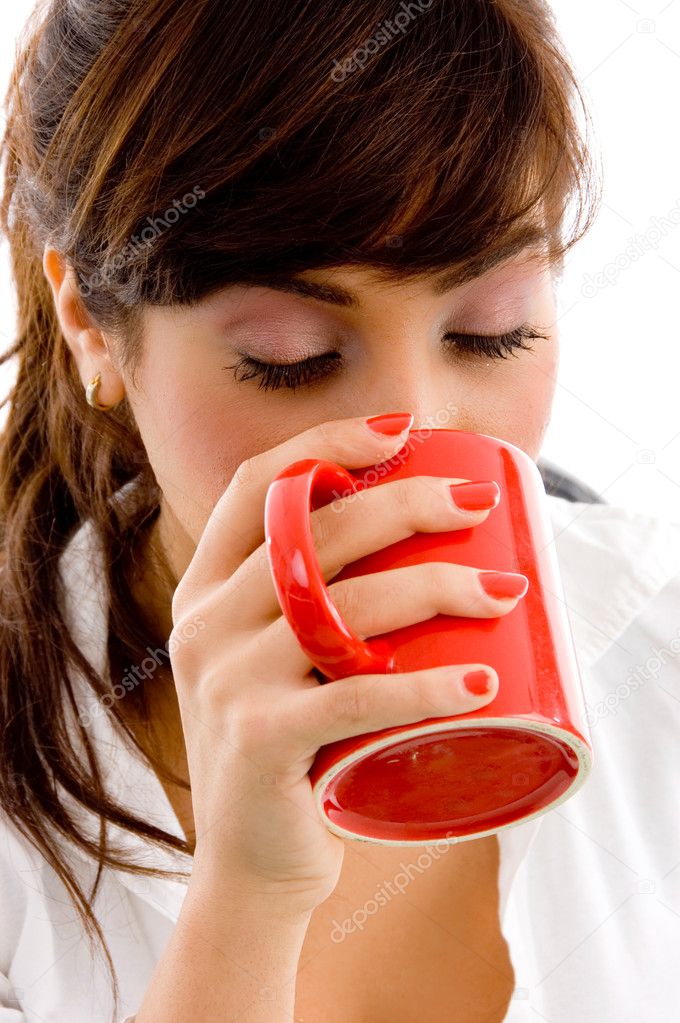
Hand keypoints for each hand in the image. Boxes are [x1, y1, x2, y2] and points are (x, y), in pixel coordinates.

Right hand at [169, 413, 526, 915]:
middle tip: (479, 505)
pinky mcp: (258, 741)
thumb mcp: (281, 661)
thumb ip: (318, 603)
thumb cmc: (295, 747)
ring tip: (504, 589)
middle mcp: (204, 623)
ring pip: (343, 607)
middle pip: (312, 532)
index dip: (327, 442)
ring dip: (437, 587)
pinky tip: (483, 684)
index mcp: (205, 589)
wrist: (252, 863)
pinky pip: (355, 698)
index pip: (256, 485)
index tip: (403, 430)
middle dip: (407, 503)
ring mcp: (224, 681)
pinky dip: (428, 689)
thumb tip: (428, 537)